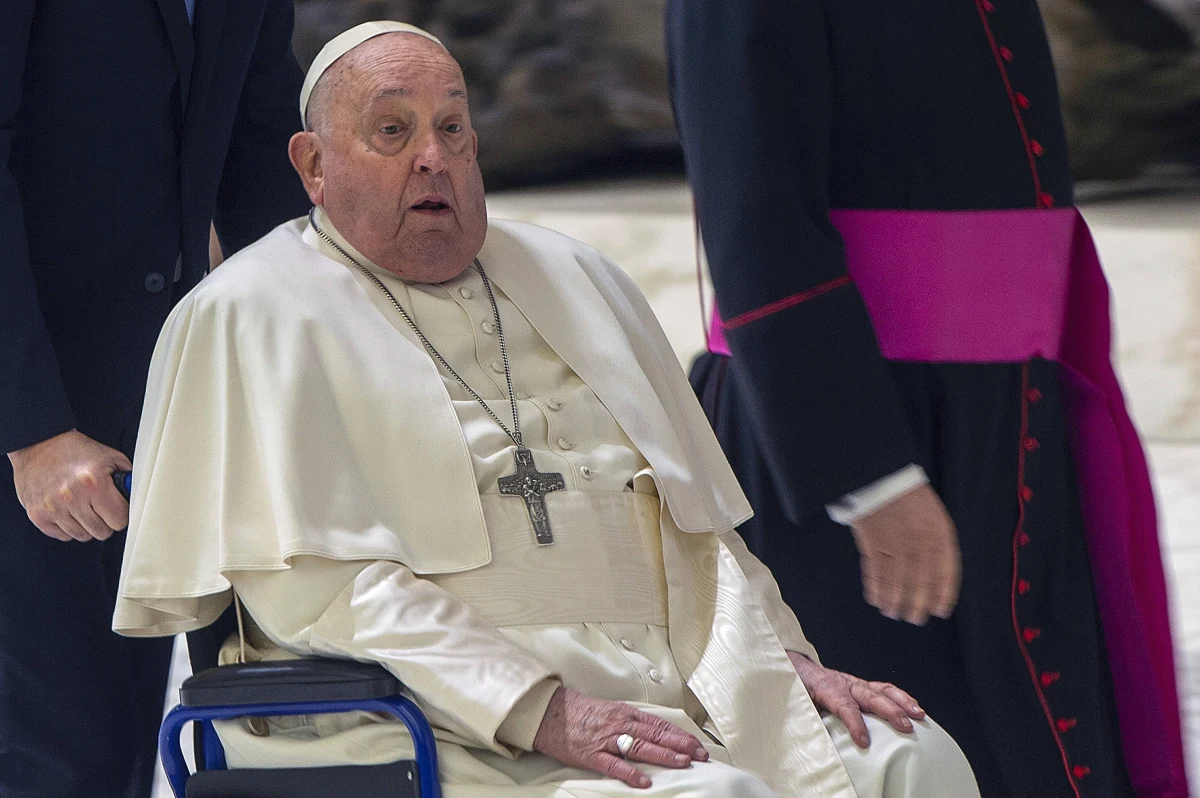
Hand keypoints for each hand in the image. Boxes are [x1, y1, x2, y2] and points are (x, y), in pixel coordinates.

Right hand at [7, 430, 132, 541]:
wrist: (38, 443)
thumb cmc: (77, 451)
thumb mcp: (110, 457)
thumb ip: (128, 479)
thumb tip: (141, 499)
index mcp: (94, 482)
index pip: (119, 521)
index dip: (121, 514)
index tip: (117, 507)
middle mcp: (72, 497)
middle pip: (102, 532)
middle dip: (105, 520)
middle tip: (99, 506)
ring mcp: (53, 508)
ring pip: (83, 536)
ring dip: (86, 525)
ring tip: (83, 505)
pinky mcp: (37, 515)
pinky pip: (63, 536)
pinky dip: (68, 527)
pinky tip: (68, 510)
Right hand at [532, 686, 708, 788]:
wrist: (550, 712)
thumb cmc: (580, 711)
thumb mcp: (610, 710)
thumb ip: (631, 720)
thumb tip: (655, 731)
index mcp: (625, 713)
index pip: (659, 724)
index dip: (680, 735)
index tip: (697, 744)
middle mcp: (620, 724)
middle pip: (655, 735)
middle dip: (680, 745)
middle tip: (699, 755)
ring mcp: (606, 739)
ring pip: (640, 747)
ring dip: (663, 755)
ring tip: (682, 763)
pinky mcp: (591, 755)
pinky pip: (614, 765)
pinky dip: (630, 773)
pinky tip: (644, 781)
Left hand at [788, 651, 924, 748]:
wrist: (795, 668)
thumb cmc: (797, 688)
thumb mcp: (796, 704)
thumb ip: (807, 718)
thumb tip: (816, 739)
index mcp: (825, 688)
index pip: (843, 705)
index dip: (855, 723)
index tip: (864, 741)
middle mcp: (843, 683)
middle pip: (869, 696)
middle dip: (889, 711)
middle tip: (905, 727)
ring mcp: (854, 683)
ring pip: (881, 689)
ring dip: (902, 702)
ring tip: (919, 715)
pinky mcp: (861, 685)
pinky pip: (884, 689)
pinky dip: (901, 697)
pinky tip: (914, 708)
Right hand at [849, 484, 960, 624]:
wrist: (881, 475)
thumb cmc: (909, 495)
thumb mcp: (934, 514)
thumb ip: (936, 542)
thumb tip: (934, 575)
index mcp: (940, 533)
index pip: (945, 571)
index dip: (942, 594)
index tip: (940, 611)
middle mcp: (920, 542)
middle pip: (920, 581)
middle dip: (917, 603)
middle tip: (914, 618)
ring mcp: (895, 543)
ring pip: (897, 581)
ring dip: (894, 600)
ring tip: (893, 613)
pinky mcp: (872, 542)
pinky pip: (875, 572)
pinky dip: (875, 588)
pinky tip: (875, 599)